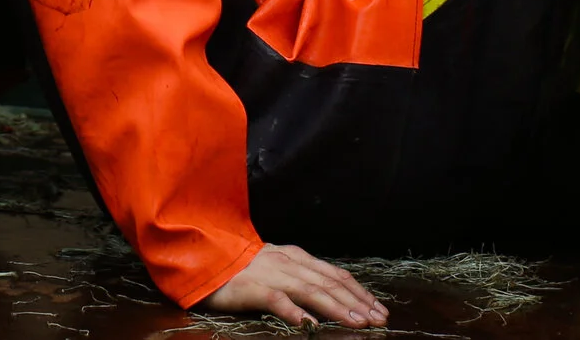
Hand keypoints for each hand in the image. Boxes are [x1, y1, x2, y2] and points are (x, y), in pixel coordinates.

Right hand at [199, 244, 387, 327]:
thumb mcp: (275, 266)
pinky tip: (309, 325)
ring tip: (356, 323)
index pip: (335, 274)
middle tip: (378, 319)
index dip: (359, 291)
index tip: (378, 308)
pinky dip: (294, 312)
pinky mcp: (251, 287)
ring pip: (310, 291)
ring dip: (336, 307)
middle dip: (357, 302)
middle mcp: (287, 263)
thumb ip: (300, 277)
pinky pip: (276, 300)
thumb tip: (330, 295)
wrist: (201, 254)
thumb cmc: (239, 266)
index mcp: (295, 257)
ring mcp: (270, 274)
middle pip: (329, 283)